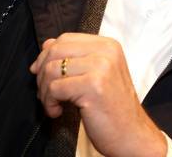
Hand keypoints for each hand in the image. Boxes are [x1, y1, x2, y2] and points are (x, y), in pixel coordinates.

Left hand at [29, 33, 166, 156]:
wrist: (130, 132)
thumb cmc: (112, 106)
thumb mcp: (97, 74)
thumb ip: (75, 57)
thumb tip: (46, 46)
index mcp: (109, 45)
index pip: (65, 38)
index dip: (46, 55)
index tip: (40, 73)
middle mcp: (107, 52)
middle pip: (56, 51)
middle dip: (42, 74)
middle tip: (45, 92)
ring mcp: (101, 67)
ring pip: (52, 70)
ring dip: (45, 92)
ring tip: (53, 104)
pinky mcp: (93, 86)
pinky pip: (55, 88)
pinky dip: (49, 103)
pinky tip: (58, 111)